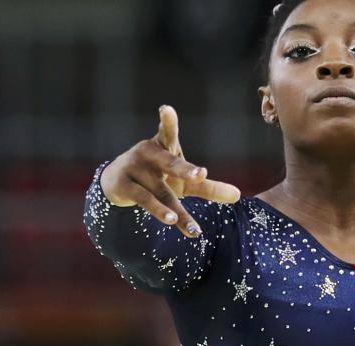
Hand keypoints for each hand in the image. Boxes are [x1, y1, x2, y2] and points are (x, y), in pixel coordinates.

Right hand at [100, 105, 242, 237]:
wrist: (116, 184)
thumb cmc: (157, 177)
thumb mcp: (183, 181)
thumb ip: (208, 187)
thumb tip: (239, 196)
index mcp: (164, 146)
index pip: (167, 131)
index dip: (167, 121)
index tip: (165, 109)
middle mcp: (148, 154)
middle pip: (170, 163)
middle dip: (186, 170)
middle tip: (202, 175)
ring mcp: (134, 169)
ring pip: (161, 191)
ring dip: (174, 209)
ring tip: (194, 227)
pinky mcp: (123, 186)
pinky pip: (144, 200)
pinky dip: (159, 211)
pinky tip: (173, 221)